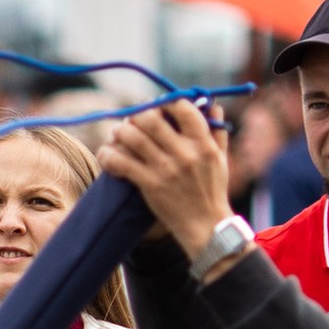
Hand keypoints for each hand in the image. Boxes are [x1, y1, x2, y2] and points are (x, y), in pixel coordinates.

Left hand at [100, 99, 232, 251]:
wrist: (206, 226)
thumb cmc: (212, 190)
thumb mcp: (221, 159)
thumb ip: (217, 131)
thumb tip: (212, 105)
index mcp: (203, 144)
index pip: (182, 108)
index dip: (165, 102)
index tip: (157, 106)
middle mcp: (185, 153)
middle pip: (150, 118)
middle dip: (136, 114)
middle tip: (131, 120)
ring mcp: (166, 169)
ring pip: (132, 137)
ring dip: (119, 132)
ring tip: (117, 135)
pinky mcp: (150, 185)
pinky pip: (121, 162)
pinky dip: (108, 155)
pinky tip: (107, 156)